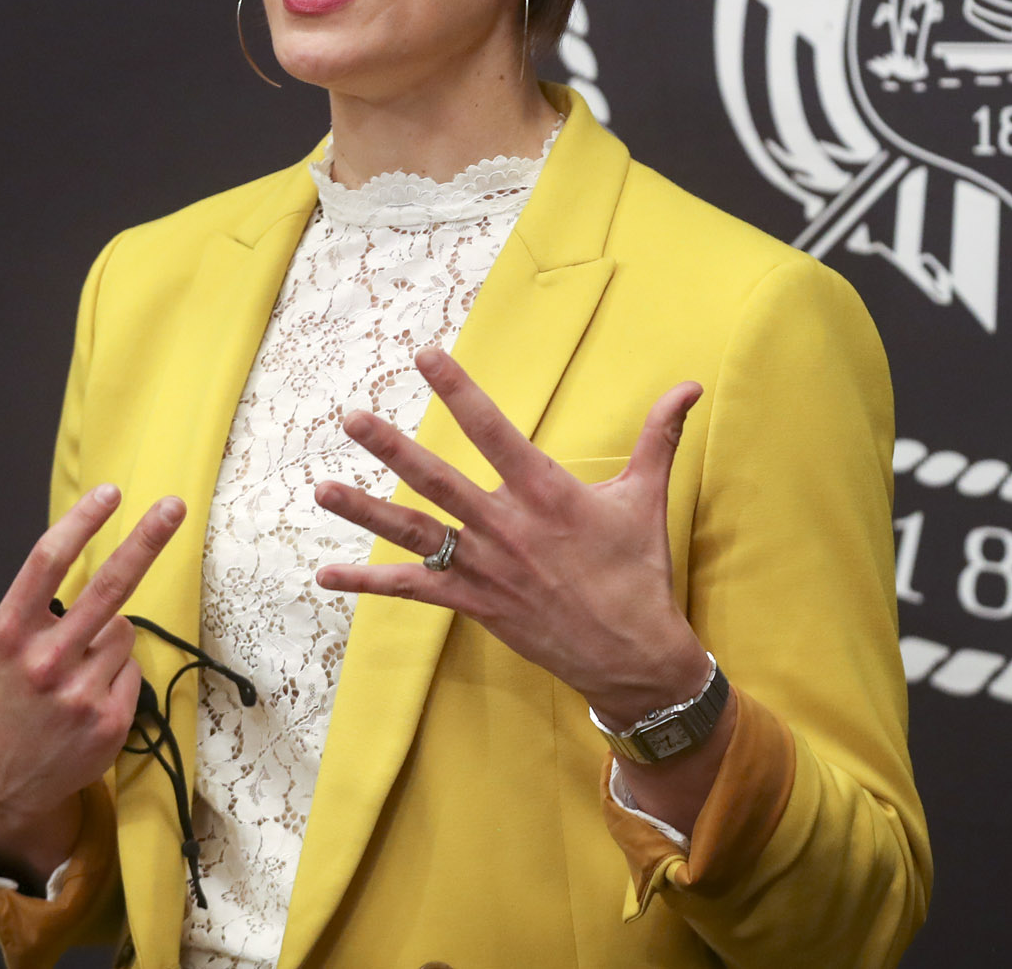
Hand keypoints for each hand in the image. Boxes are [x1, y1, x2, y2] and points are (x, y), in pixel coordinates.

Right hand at [0, 486, 184, 887]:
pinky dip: (117, 668)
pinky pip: (133, 665)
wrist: (10, 786)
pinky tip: (89, 689)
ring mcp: (81, 693)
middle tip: (174, 505)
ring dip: (109, 632)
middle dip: (144, 542)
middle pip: (107, 588)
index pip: (46, 566)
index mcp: (8, 637)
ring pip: (123, 628)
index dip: (79, 525)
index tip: (109, 493)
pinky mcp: (111, 719)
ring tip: (75, 661)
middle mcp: (45, 663)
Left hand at [313, 347, 708, 728]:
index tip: (427, 356)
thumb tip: (691, 384)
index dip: (459, 390)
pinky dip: (368, 583)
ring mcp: (486, 568)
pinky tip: (327, 575)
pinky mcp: (474, 604)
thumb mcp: (646, 498)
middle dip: (392, 447)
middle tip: (352, 418)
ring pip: (415, 532)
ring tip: (320, 487)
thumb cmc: (638, 571)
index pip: (494, 429)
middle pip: (438, 480)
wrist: (633, 655)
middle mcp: (507, 526)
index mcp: (546, 493)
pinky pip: (413, 591)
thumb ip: (660, 436)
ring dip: (365, 510)